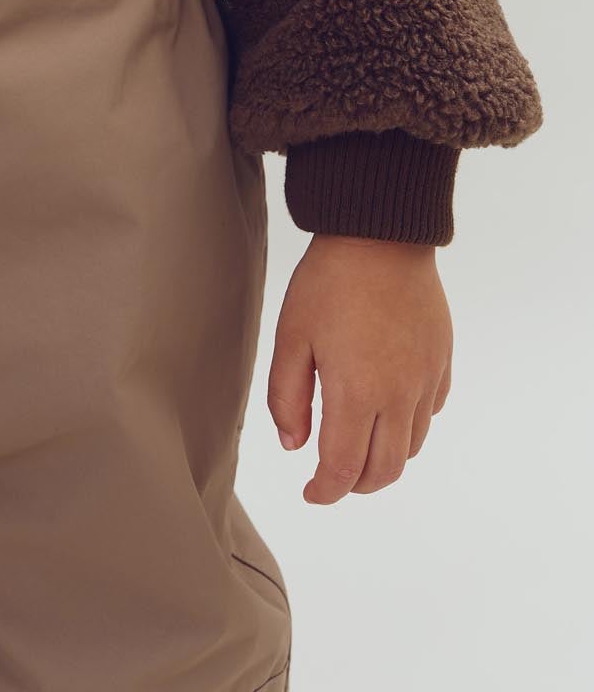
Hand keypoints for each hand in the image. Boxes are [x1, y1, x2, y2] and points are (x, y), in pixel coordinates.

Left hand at [267, 232, 451, 502]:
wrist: (380, 235)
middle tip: (333, 478)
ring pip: (413, 445)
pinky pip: (431, 411)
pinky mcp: (442, 359)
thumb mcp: (291, 337)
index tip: (311, 494)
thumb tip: (295, 446)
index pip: (345, 469)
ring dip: (386, 459)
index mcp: (357, 394)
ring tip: (359, 447)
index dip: (326, 491)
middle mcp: (400, 396)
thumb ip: (287, 397)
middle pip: (386, 469)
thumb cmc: (329, 282)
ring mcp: (426, 378)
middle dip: (357, 484)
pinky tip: (389, 408)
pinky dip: (410, 425)